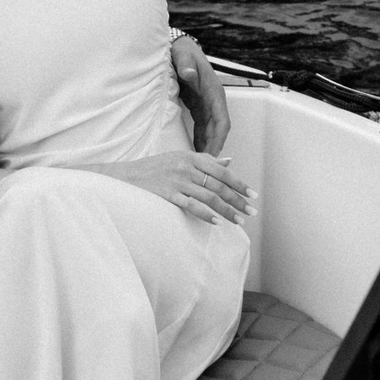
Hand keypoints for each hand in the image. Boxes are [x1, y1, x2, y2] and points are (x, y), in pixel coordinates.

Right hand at [100, 149, 251, 226]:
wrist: (126, 176)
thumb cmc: (155, 168)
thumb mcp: (180, 159)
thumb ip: (205, 161)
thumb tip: (229, 160)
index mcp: (191, 157)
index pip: (222, 171)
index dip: (239, 183)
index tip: (253, 195)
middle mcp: (186, 167)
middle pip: (218, 185)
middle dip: (237, 200)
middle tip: (251, 211)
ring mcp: (177, 180)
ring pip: (209, 197)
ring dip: (226, 210)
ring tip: (239, 221)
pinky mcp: (168, 194)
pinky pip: (192, 206)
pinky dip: (206, 215)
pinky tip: (217, 223)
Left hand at [172, 33, 230, 155]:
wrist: (180, 47)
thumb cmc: (183, 51)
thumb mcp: (183, 55)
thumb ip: (186, 64)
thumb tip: (188, 73)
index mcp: (213, 91)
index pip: (221, 121)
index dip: (218, 139)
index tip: (214, 154)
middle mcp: (213, 100)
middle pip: (218, 130)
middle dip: (214, 149)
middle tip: (207, 169)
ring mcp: (207, 104)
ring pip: (211, 131)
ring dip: (208, 147)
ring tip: (201, 167)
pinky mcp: (199, 106)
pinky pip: (203, 128)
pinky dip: (201, 141)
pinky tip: (195, 153)